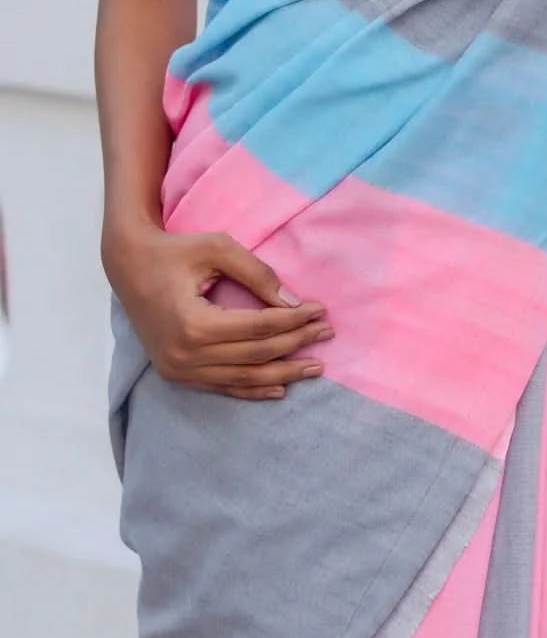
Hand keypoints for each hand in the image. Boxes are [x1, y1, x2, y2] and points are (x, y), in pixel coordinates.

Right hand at [103, 223, 330, 399]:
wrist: (128, 266)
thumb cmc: (173, 252)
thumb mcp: (216, 248)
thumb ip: (257, 273)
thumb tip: (294, 303)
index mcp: (193, 324)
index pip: (259, 328)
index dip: (294, 320)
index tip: (321, 310)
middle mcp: (185, 354)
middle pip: (256, 354)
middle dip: (296, 344)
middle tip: (326, 332)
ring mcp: (179, 369)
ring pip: (244, 377)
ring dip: (283, 374)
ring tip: (315, 367)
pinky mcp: (177, 374)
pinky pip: (223, 386)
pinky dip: (253, 389)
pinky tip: (280, 388)